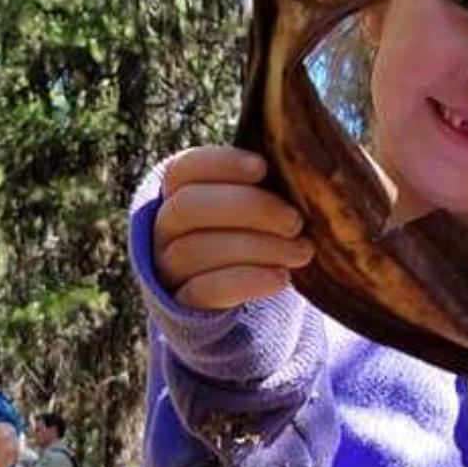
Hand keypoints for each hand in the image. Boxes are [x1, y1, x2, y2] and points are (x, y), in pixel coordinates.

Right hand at [153, 146, 314, 310]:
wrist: (237, 289)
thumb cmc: (250, 231)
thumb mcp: (251, 204)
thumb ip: (262, 186)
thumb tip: (301, 170)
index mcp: (177, 192)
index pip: (184, 169)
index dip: (220, 164)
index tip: (263, 167)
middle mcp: (165, 227)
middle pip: (188, 206)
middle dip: (247, 208)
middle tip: (295, 221)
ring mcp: (168, 266)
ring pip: (197, 250)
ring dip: (257, 248)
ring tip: (302, 252)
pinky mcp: (182, 302)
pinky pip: (205, 290)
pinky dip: (247, 282)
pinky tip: (281, 277)